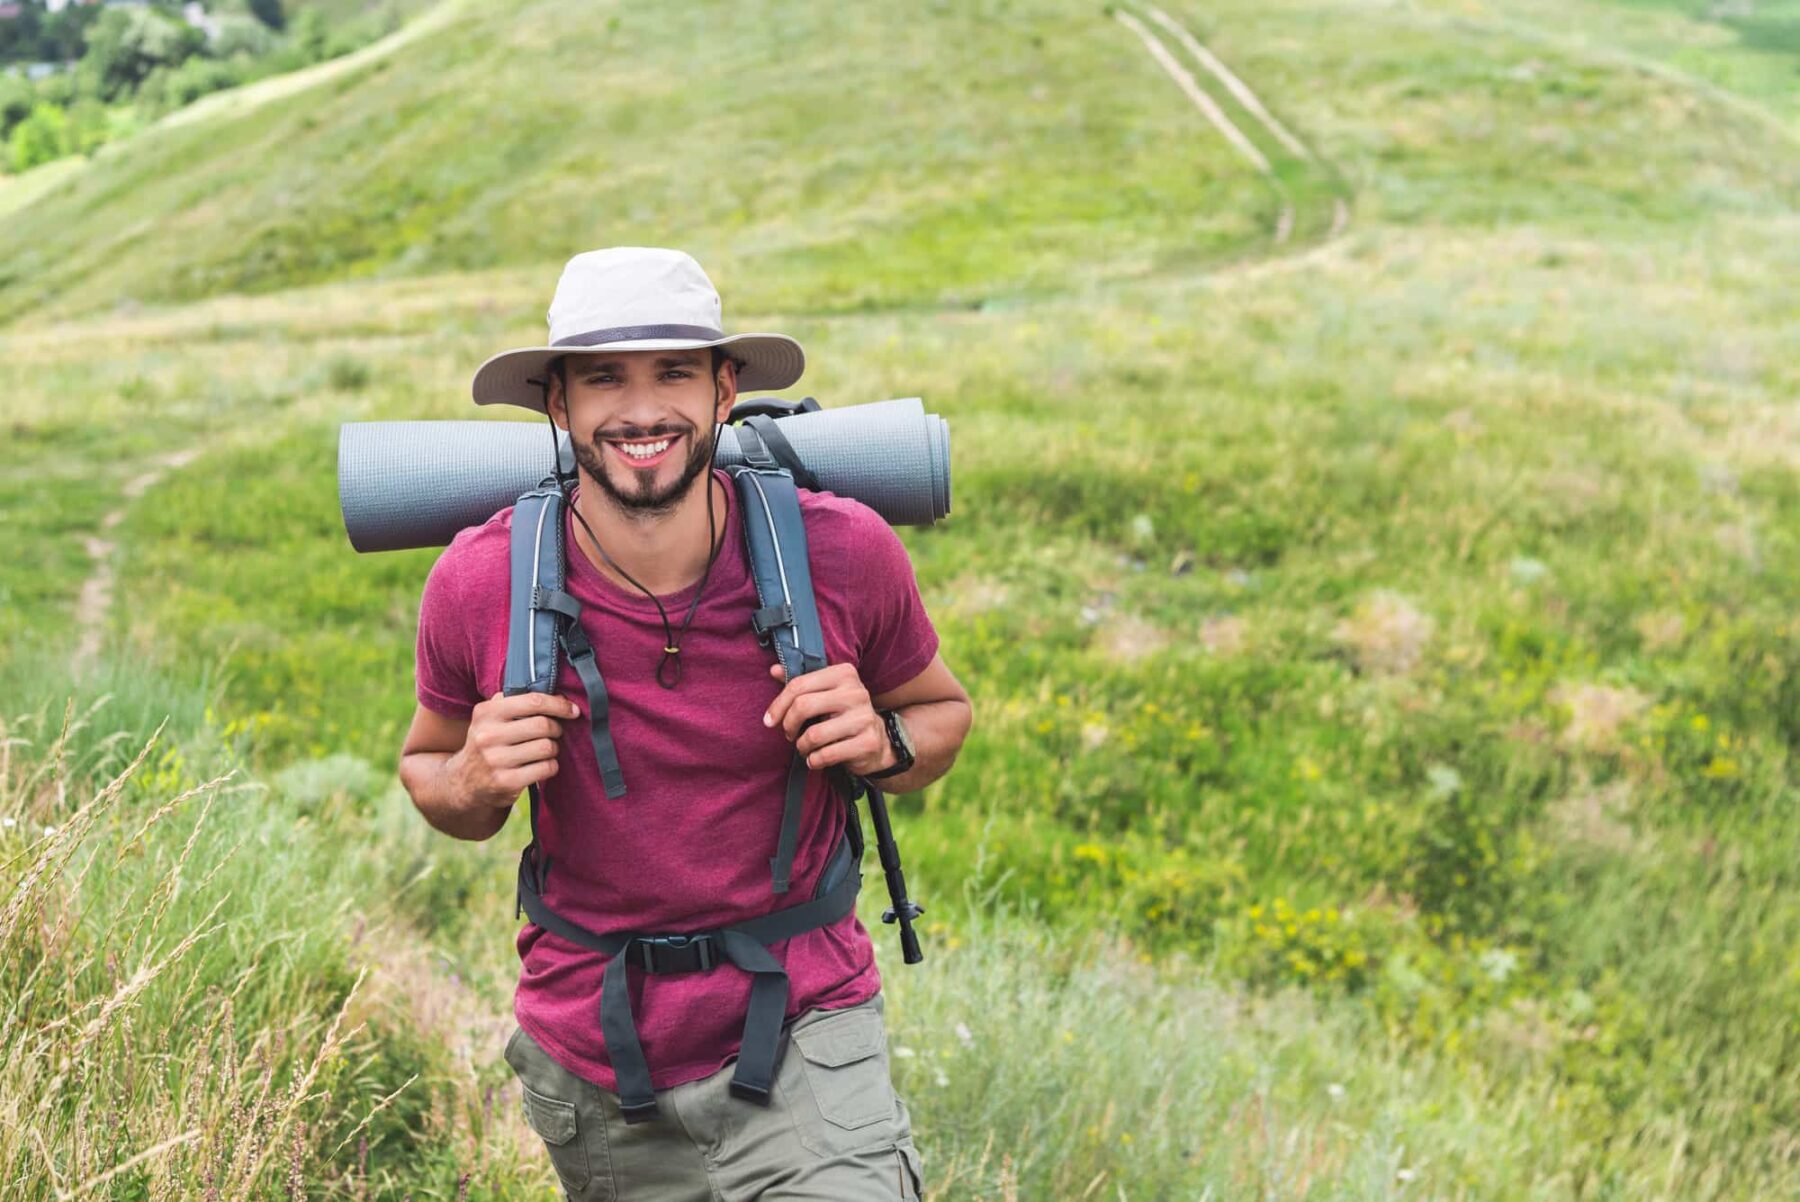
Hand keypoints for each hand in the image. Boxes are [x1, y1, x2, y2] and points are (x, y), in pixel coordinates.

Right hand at [450, 691, 580, 808]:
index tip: (572, 710)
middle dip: (556, 729)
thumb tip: (559, 696)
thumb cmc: (487, 743)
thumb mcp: (489, 718)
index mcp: (486, 713)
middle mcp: (488, 735)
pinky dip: (551, 766)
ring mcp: (496, 760)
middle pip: (543, 725)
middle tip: (555, 733)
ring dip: (553, 748)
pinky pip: (546, 768)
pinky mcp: (506, 782)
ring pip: (546, 747)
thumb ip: (515, 702)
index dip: (559, 705)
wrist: (464, 783)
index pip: (533, 701)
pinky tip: (541, 765)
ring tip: (545, 749)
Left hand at [763, 663, 895, 774]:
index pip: (799, 685)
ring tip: (804, 748)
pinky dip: (814, 760)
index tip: (769, 721)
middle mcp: (856, 692)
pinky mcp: (867, 743)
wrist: (877, 739)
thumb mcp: (823, 694)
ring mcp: (864, 718)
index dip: (778, 705)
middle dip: (788, 725)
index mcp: (844, 674)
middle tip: (788, 734)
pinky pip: (826, 755)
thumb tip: (774, 670)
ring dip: (802, 746)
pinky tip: (815, 759)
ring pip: (814, 735)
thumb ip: (800, 683)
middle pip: (803, 706)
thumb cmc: (842, 714)